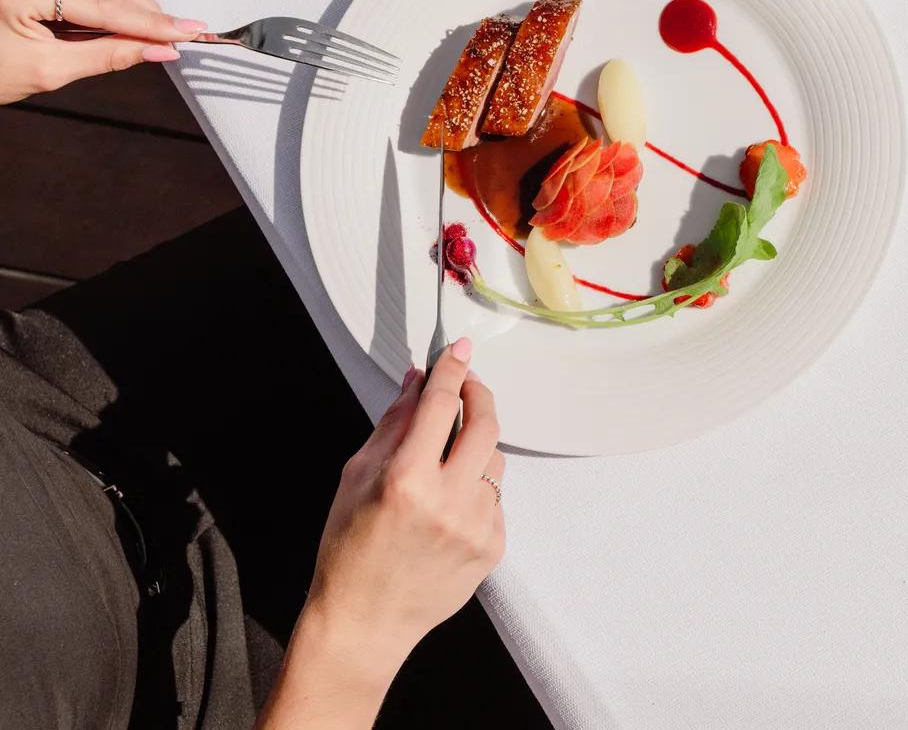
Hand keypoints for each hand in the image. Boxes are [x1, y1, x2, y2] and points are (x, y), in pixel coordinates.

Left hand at [0, 0, 202, 102]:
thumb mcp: (44, 71)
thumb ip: (108, 55)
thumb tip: (158, 50)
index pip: (105, 4)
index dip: (153, 22)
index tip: (188, 32)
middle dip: (143, 8)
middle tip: (172, 36)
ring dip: (122, 1)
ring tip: (140, 33)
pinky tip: (106, 18)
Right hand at [286, 340, 504, 707]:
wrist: (364, 622)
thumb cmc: (349, 549)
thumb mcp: (356, 478)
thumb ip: (394, 424)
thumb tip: (419, 379)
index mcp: (407, 480)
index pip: (442, 406)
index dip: (453, 370)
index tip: (460, 349)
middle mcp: (448, 501)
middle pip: (486, 425)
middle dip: (478, 395)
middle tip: (467, 386)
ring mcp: (477, 526)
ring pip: (495, 462)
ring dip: (476, 447)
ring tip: (446, 458)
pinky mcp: (494, 547)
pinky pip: (495, 499)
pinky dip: (476, 490)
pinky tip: (447, 506)